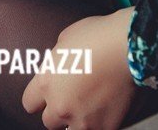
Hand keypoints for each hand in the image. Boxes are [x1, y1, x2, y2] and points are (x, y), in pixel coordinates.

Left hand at [22, 8, 138, 129]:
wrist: (128, 47)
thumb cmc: (100, 36)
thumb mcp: (65, 39)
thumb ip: (57, 60)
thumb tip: (59, 65)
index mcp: (46, 82)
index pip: (29, 103)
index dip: (38, 100)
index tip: (44, 99)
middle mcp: (60, 105)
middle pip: (49, 121)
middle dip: (59, 110)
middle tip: (73, 99)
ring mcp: (82, 120)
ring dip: (78, 121)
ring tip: (90, 106)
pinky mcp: (104, 127)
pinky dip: (100, 123)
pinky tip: (106, 108)